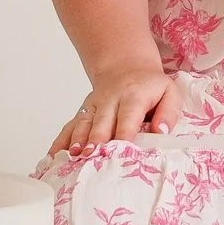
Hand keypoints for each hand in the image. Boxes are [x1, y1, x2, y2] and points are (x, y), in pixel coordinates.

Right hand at [48, 63, 186, 155]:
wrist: (127, 67)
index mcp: (133, 96)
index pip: (128, 116)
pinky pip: (70, 126)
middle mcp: (110, 100)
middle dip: (96, 140)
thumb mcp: (169, 92)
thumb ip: (169, 112)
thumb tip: (161, 132)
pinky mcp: (83, 112)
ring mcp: (94, 106)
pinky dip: (61, 141)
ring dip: (77, 140)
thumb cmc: (151, 87)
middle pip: (101, 122)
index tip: (121, 149)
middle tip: (91, 156)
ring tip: (73, 157)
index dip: (124, 133)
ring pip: (83, 124)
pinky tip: (54, 156)